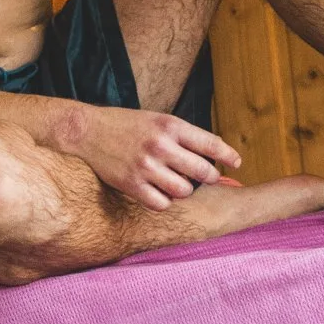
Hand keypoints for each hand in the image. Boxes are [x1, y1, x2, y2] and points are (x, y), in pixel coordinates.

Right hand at [73, 103, 241, 209]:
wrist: (86, 131)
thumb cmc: (125, 124)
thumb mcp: (157, 120)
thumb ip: (182, 135)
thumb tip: (212, 152)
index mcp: (169, 126)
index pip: (210, 144)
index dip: (228, 156)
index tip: (237, 163)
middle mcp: (160, 146)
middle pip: (202, 171)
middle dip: (210, 177)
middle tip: (207, 177)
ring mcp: (146, 167)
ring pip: (184, 191)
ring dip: (185, 190)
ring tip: (178, 183)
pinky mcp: (132, 185)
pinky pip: (162, 203)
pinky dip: (165, 201)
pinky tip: (161, 192)